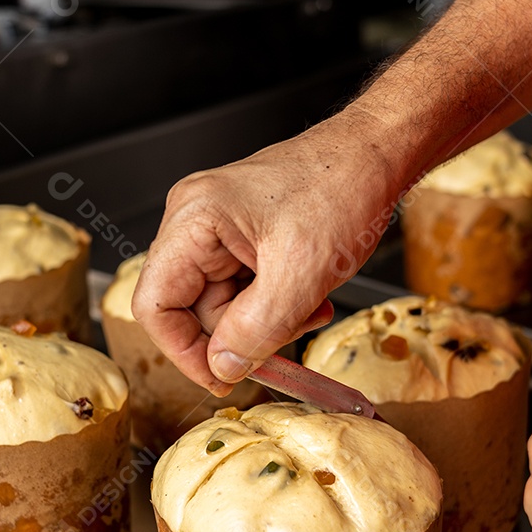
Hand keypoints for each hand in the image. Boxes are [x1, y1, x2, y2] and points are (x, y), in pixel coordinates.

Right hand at [131, 110, 402, 392]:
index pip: (155, 304)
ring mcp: (218, 230)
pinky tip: (309, 295)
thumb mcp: (302, 273)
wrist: (376, 154)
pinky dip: (277, 304)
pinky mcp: (242, 237)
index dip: (184, 351)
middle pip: (192, 310)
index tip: (222, 376)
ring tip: (310, 306)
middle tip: (286, 339)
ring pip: (224, 306)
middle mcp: (195, 222)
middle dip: (242, 334)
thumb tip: (222, 367)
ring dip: (268, 322)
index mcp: (193, 220)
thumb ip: (256, 329)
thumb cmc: (342, 186)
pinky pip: (246, 290)